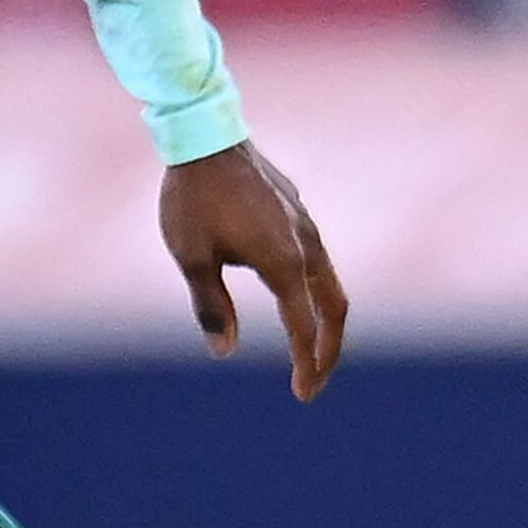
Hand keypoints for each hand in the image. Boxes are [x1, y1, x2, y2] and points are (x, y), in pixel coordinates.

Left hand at [161, 142, 346, 399]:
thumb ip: (211, 306)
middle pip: (335, 307)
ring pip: (329, 280)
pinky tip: (291, 292)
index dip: (306, 364)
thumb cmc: (192, 198)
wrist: (204, 134)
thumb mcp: (192, 257)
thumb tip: (224, 351)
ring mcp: (305, 223)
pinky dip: (314, 287)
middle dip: (328, 349)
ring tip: (309, 346)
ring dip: (324, 318)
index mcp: (283, 262)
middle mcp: (305, 244)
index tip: (302, 393)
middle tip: (313, 381)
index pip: (304, 327)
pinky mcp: (296, 209)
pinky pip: (315, 256)